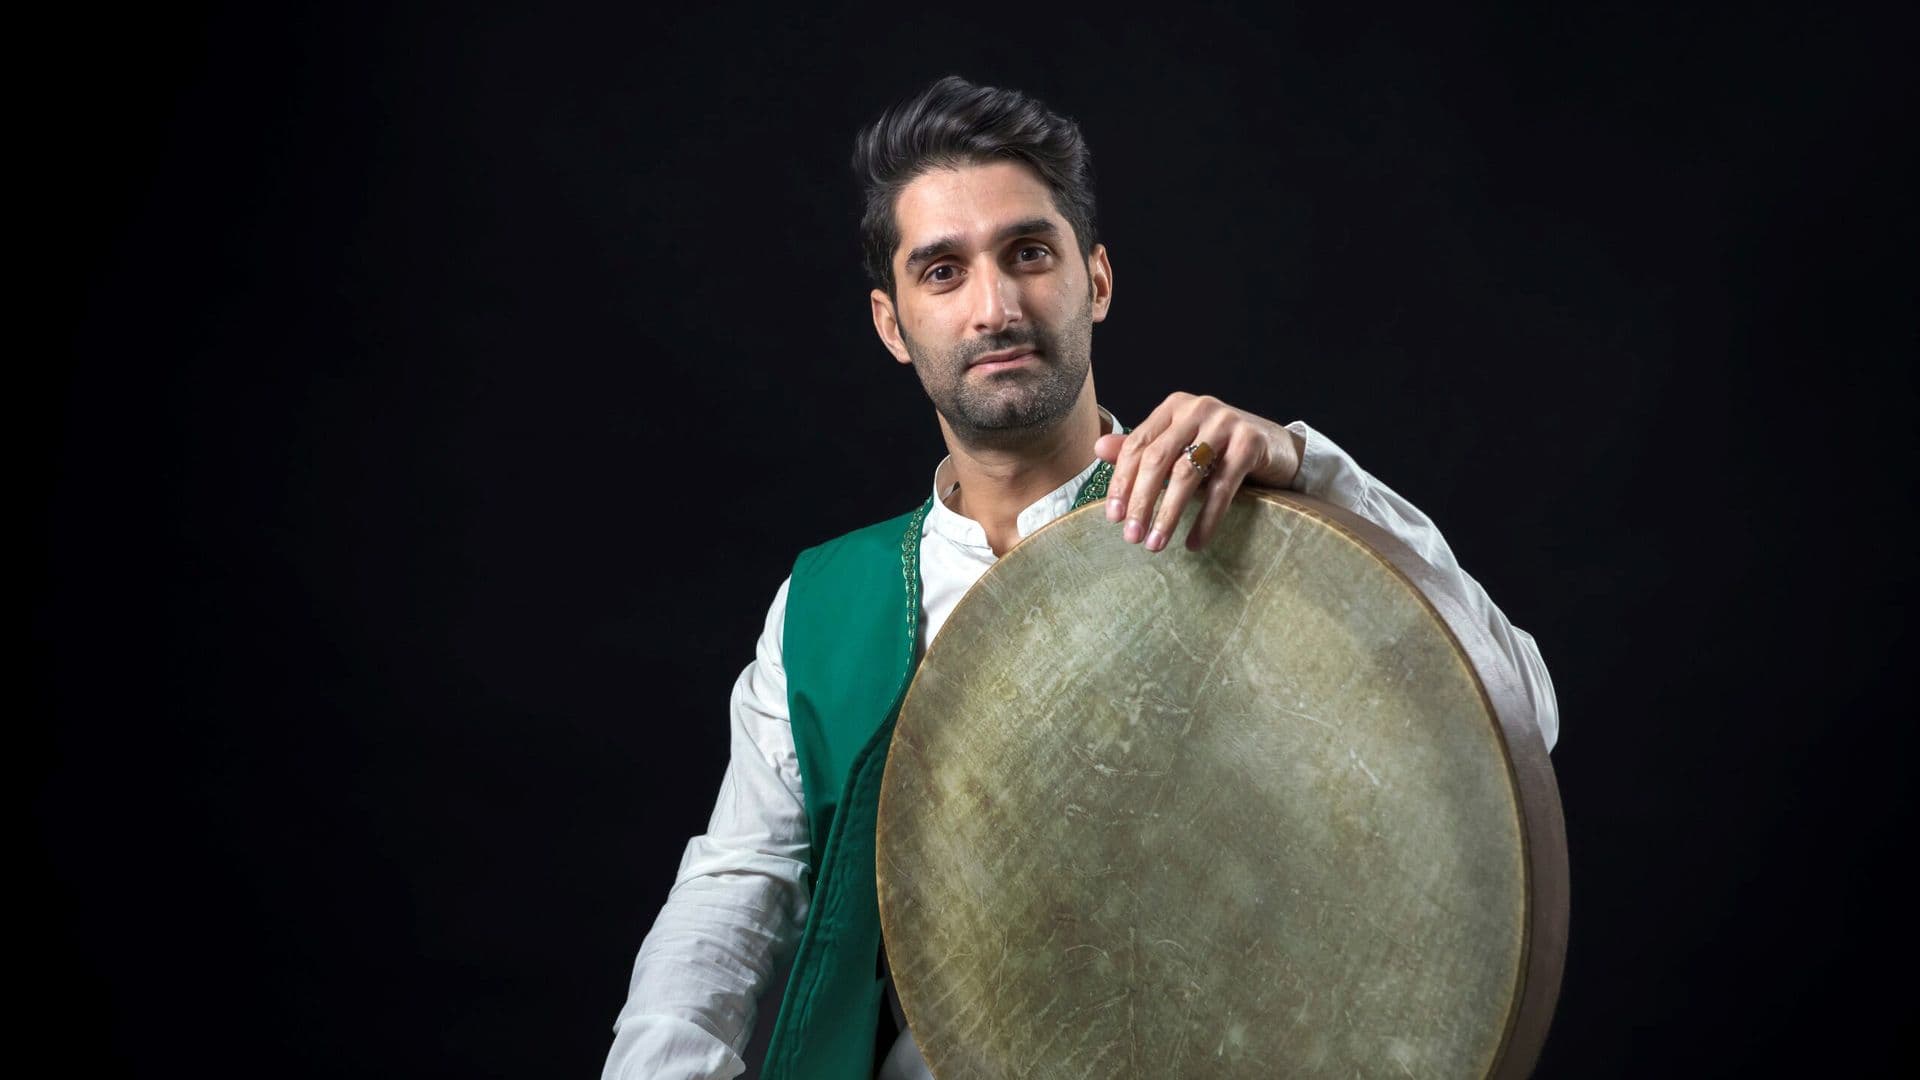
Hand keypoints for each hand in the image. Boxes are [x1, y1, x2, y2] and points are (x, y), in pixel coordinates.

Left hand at [1093, 393, 1305, 551]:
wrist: (1277, 447)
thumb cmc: (1221, 448)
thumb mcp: (1181, 446)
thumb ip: (1143, 448)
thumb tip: (1098, 448)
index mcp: (1174, 407)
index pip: (1137, 445)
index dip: (1121, 482)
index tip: (1112, 517)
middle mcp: (1198, 409)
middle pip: (1157, 459)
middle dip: (1141, 501)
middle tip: (1131, 537)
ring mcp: (1226, 422)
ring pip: (1187, 473)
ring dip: (1168, 514)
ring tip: (1156, 544)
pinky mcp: (1250, 442)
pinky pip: (1222, 487)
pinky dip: (1206, 519)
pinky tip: (1194, 542)